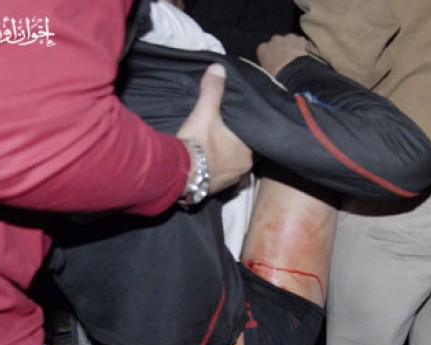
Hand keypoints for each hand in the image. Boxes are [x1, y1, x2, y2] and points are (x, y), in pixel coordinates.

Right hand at [177, 64, 251, 194]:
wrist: (178, 173)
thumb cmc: (197, 142)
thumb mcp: (205, 111)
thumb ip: (213, 90)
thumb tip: (218, 68)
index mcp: (247, 151)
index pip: (252, 138)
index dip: (243, 132)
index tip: (235, 126)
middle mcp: (243, 169)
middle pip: (242, 153)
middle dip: (233, 146)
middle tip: (222, 136)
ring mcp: (230, 182)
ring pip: (232, 167)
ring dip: (224, 160)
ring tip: (214, 150)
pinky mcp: (216, 191)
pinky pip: (220, 178)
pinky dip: (215, 171)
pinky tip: (206, 165)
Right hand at [257, 34, 307, 75]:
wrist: (296, 75)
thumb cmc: (278, 78)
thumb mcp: (267, 75)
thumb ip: (268, 67)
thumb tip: (273, 68)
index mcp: (262, 49)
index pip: (264, 50)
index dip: (270, 57)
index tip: (275, 64)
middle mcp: (274, 40)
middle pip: (277, 42)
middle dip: (281, 49)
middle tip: (287, 62)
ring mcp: (288, 37)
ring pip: (290, 40)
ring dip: (293, 47)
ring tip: (298, 60)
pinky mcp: (301, 39)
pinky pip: (302, 43)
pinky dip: (304, 48)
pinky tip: (306, 57)